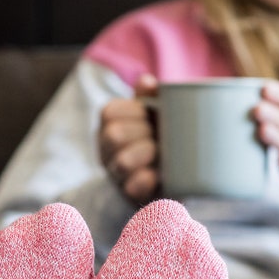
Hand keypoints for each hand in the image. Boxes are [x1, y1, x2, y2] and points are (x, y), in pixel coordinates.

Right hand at [98, 74, 158, 201]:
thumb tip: (148, 82)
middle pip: (114, 135)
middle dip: (142, 133)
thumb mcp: (152, 115)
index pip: (110, 112)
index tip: (150, 116)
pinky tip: (156, 174)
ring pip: (122, 162)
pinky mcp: (132, 196)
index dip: (134, 112)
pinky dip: (146, 179)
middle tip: (160, 137)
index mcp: (110, 126)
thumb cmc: (158, 138)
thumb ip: (148, 97)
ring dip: (145, 153)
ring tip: (160, 154)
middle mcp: (107, 150)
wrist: (170, 178)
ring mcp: (117, 174)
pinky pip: (132, 187)